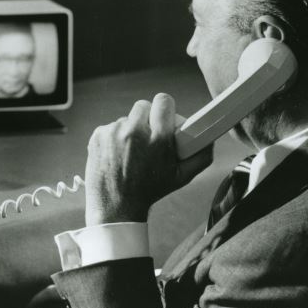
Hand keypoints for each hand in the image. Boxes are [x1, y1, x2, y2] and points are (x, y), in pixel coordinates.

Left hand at [84, 93, 211, 225]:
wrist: (116, 206)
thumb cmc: (150, 191)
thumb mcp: (182, 177)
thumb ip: (201, 156)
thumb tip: (210, 139)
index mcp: (158, 139)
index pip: (163, 101)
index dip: (165, 108)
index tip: (164, 117)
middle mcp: (134, 132)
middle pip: (143, 106)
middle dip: (147, 118)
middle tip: (148, 135)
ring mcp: (113, 132)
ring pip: (126, 118)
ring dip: (130, 130)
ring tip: (131, 151)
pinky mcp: (98, 136)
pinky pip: (110, 127)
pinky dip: (114, 137)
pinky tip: (117, 154)